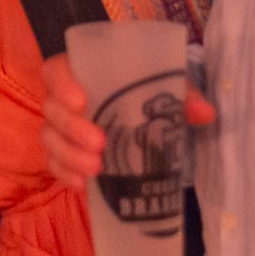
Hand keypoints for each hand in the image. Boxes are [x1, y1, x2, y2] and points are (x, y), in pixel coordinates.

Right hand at [42, 51, 216, 190]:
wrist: (146, 118)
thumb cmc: (149, 93)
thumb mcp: (168, 87)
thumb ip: (183, 95)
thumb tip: (205, 112)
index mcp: (84, 73)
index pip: (56, 70)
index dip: (61, 84)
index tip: (81, 101)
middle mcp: (65, 99)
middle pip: (51, 109)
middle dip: (72, 129)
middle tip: (101, 144)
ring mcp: (62, 128)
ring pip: (50, 138)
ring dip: (68, 155)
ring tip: (96, 169)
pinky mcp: (65, 153)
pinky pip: (54, 164)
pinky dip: (65, 174)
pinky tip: (82, 185)